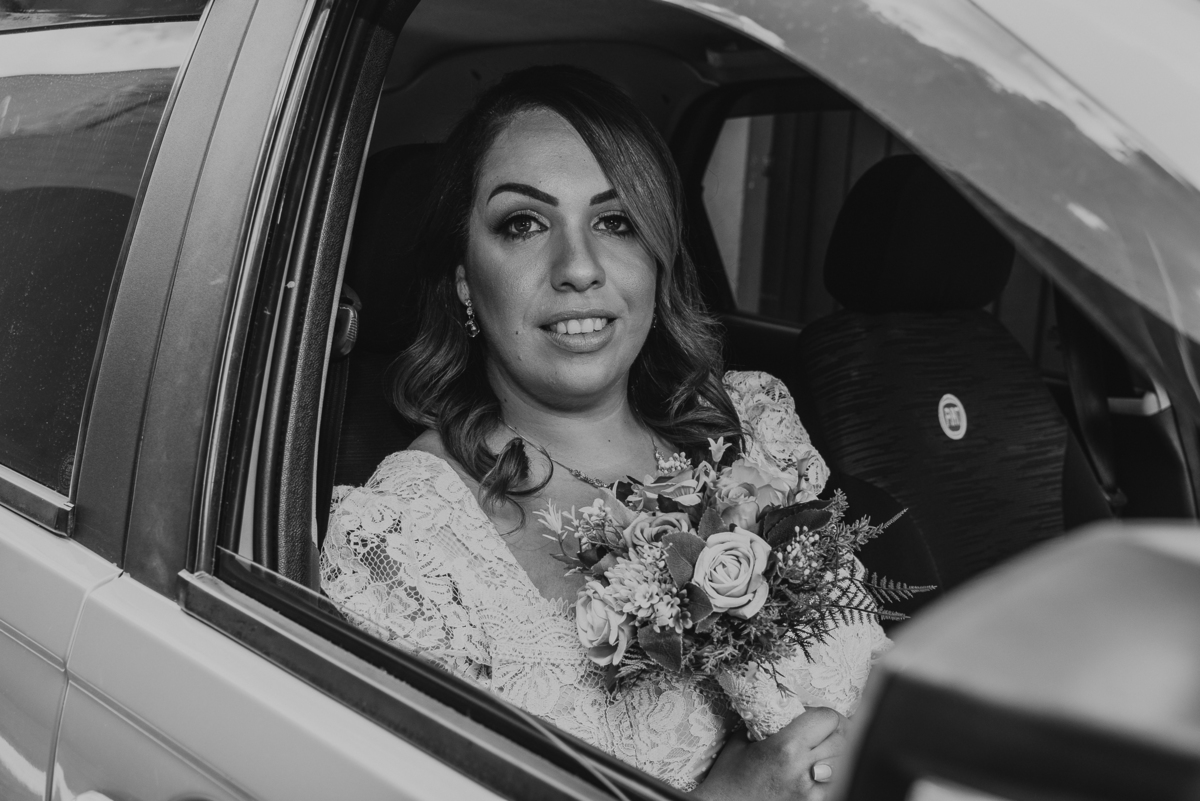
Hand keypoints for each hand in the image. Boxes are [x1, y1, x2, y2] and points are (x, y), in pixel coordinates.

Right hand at [693, 707, 847, 800]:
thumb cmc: (729, 776)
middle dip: (832, 731)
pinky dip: (829, 774)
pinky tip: (814, 771)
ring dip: (833, 753)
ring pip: (842, 762)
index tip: (814, 715)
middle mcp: (803, 768)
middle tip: (818, 730)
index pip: (828, 719)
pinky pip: (834, 782)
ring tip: (816, 751)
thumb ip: (768, 722)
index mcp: (787, 746)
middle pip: (841, 739)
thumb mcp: (742, 740)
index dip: (824, 713)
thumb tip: (786, 710)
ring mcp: (812, 791)